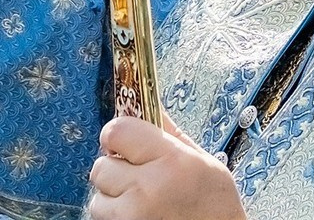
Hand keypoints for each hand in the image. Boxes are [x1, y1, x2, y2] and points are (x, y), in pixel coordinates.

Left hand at [86, 116, 244, 219]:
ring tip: (138, 199)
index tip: (124, 141)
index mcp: (172, 160)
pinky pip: (103, 218)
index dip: (118, 134)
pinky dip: (115, 216)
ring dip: (112, 197)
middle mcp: (149, 187)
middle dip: (114, 168)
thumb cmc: (216, 206)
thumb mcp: (204, 161)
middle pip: (101, 165)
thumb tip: (149, 106)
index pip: (118, 130)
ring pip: (97, 197)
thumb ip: (171, 134)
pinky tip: (138, 214)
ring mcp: (134, 215)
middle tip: (135, 175)